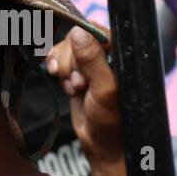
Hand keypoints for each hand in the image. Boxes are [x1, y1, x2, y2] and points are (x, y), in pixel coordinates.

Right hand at [45, 26, 123, 162]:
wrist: (99, 143)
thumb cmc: (111, 121)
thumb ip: (92, 60)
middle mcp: (106, 54)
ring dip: (63, 69)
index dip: (82, 46)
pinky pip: (58, 57)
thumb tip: (78, 32)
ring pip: (65, 48)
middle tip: (80, 85)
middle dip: (71, 63)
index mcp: (121, 54)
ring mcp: (89, 62)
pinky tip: (62, 83)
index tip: (80, 68)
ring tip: (74, 88)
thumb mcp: (104, 90)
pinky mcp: (76, 71)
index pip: (96, 32)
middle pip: (76, 39)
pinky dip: (55, 68)